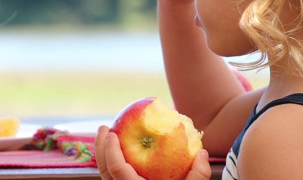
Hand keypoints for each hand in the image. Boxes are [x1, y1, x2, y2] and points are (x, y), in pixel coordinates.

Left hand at [95, 125, 211, 179]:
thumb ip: (198, 176)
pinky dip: (112, 162)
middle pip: (104, 171)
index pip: (117, 171)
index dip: (111, 152)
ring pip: (106, 175)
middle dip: (100, 148)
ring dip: (103, 154)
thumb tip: (202, 153)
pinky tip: (119, 150)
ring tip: (107, 135)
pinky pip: (113, 177)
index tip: (112, 134)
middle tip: (104, 128)